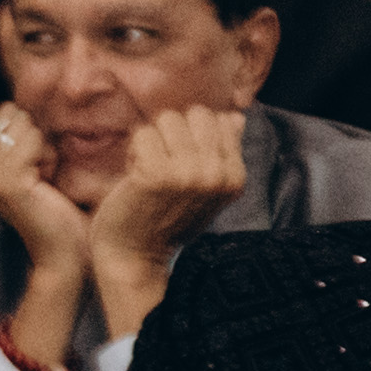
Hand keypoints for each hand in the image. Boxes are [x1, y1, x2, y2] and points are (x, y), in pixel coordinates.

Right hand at [0, 105, 85, 270]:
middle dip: (36, 142)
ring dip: (45, 152)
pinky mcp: (7, 181)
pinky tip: (47, 183)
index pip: (2, 117)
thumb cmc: (53, 208)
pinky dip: (50, 158)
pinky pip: (34, 141)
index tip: (33, 171)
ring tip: (44, 182)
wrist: (64, 248)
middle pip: (13, 120)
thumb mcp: (28, 165)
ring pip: (25, 129)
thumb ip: (13, 137)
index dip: (28, 137)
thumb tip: (6, 105)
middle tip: (41, 178)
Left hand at [87, 106, 245, 338]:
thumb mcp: (206, 188)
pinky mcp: (157, 174)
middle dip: (174, 133)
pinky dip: (134, 151)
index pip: (219, 120)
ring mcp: (189, 174)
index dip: (193, 137)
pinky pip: (144, 134)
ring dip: (152, 141)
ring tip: (149, 171)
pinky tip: (135, 177)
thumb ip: (223, 151)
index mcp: (235, 176)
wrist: (135, 256)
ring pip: (168, 119)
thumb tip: (235, 117)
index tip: (182, 167)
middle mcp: (217, 174)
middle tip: (163, 167)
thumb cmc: (166, 218)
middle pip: (196, 114)